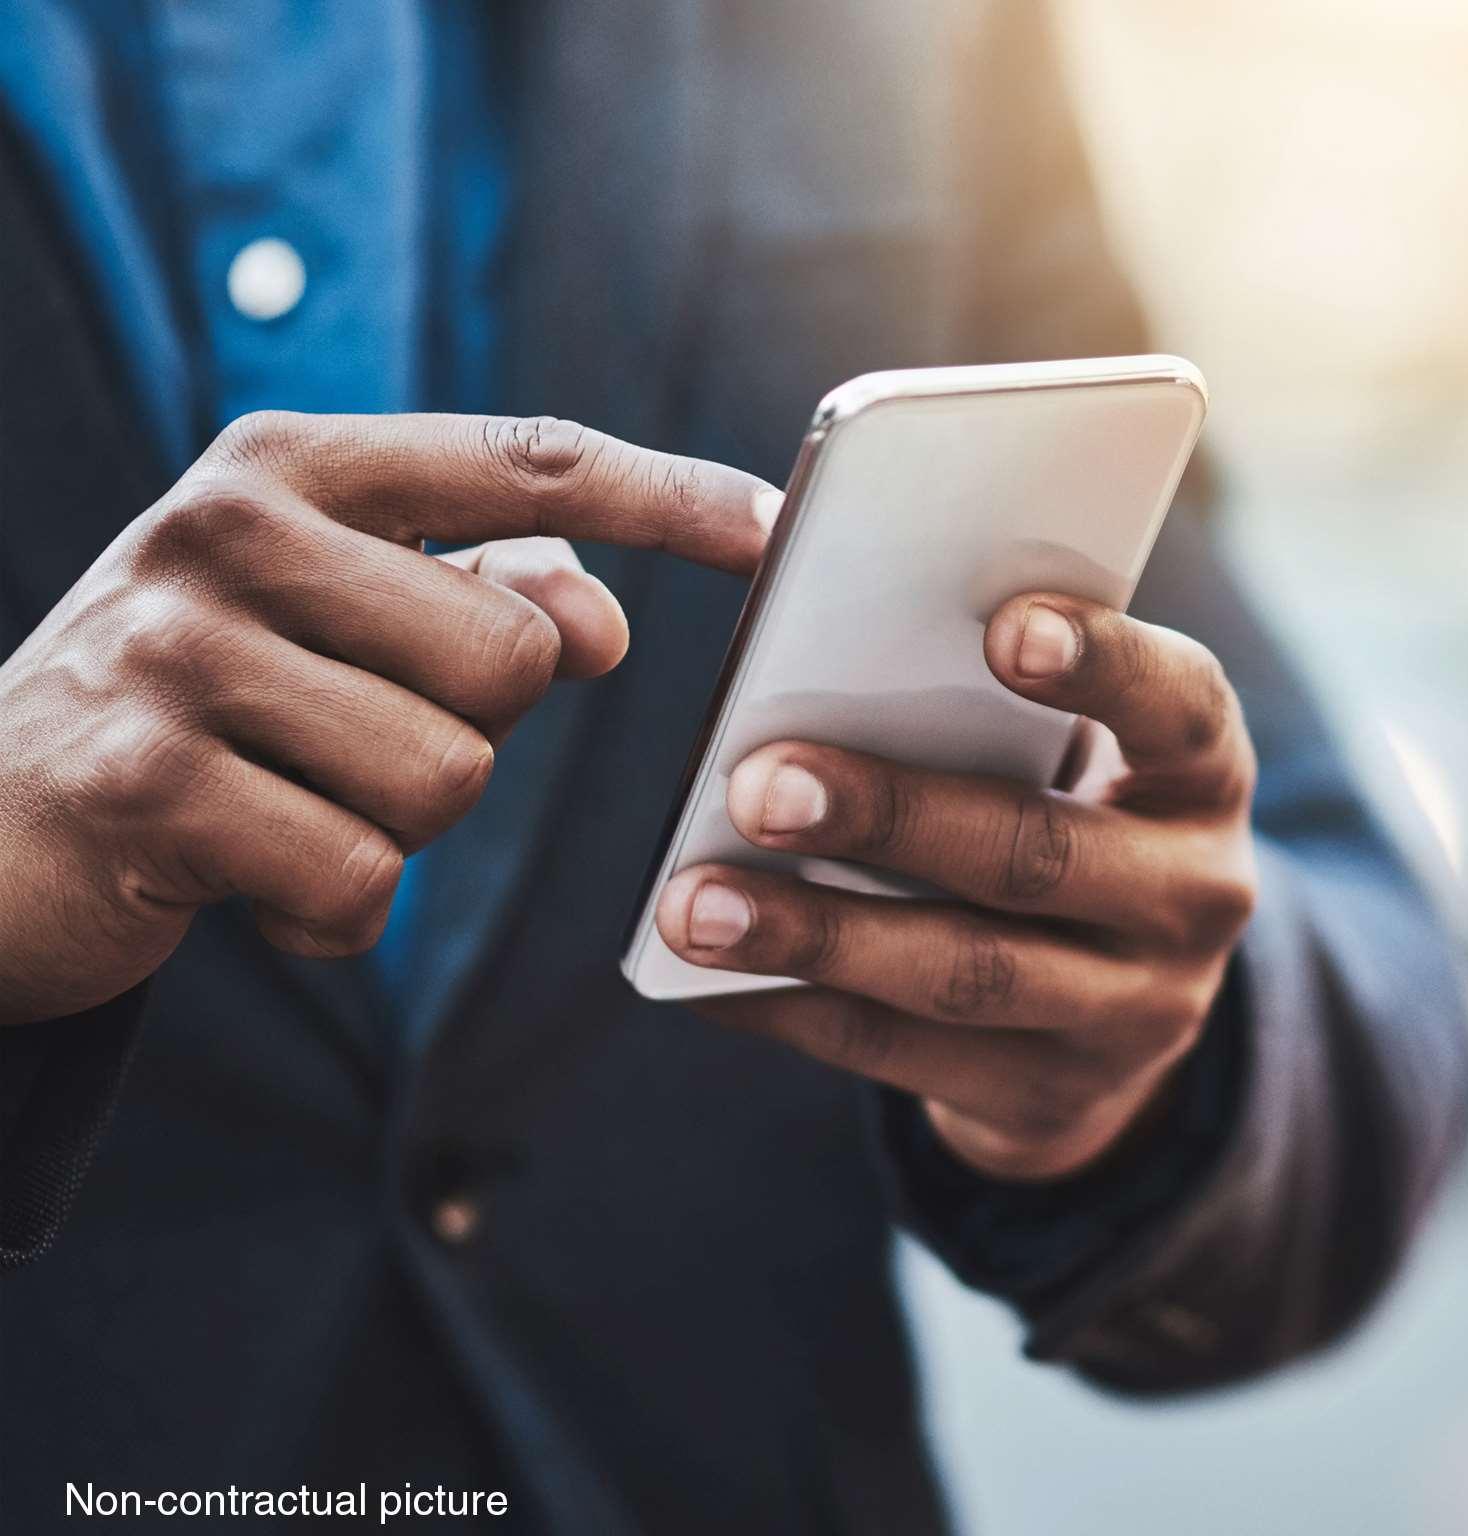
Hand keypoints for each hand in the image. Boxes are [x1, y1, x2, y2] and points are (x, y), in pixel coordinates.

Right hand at [0, 411, 771, 1025]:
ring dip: (396, 828)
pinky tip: (248, 875)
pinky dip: (330, 911)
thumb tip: (602, 617)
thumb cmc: (194, 706)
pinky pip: (359, 880)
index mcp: (287, 467)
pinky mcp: (141, 789)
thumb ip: (476, 591)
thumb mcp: (321, 616)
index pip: (521, 459)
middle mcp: (223, 532)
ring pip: (447, 776)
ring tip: (290, 802)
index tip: (778, 527)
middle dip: (471, 730)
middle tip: (350, 740)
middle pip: (511, 654)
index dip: (664, 494)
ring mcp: (170, 655)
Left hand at [653, 595, 1259, 1181]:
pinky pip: (903, 1056)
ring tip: (695, 906)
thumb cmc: (1063, 814)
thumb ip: (987, 707)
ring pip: (967, 974)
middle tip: (760, 784)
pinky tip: (706, 978)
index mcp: (1204, 778)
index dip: (1103, 667)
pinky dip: (793, 1010)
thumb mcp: (1075, 756)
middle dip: (894, 817)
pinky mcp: (1051, 1097)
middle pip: (1042, 855)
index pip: (1180, 709)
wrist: (1122, 1010)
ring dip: (820, 937)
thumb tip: (813, 659)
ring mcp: (1134, 1014)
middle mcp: (1194, 898)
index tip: (1003, 628)